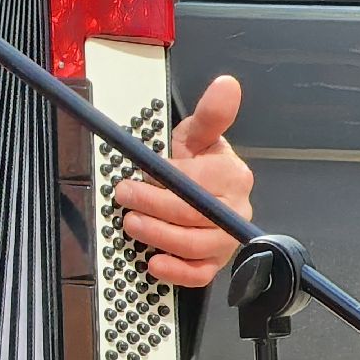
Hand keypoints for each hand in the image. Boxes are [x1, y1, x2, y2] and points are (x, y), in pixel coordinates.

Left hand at [112, 75, 254, 287]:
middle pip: (194, 216)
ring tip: (131, 224)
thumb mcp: (196, 135)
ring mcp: (226, 238)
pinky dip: (176, 272)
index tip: (133, 179)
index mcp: (233, 176)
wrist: (199, 189)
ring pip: (194, 245)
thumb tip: (227, 85)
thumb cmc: (195, 163)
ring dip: (158, 236)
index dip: (163, 183)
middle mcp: (235, 209)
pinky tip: (153, 263)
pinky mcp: (215, 261)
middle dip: (153, 207)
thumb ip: (210, 115)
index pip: (197, 183)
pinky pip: (200, 274)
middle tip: (124, 199)